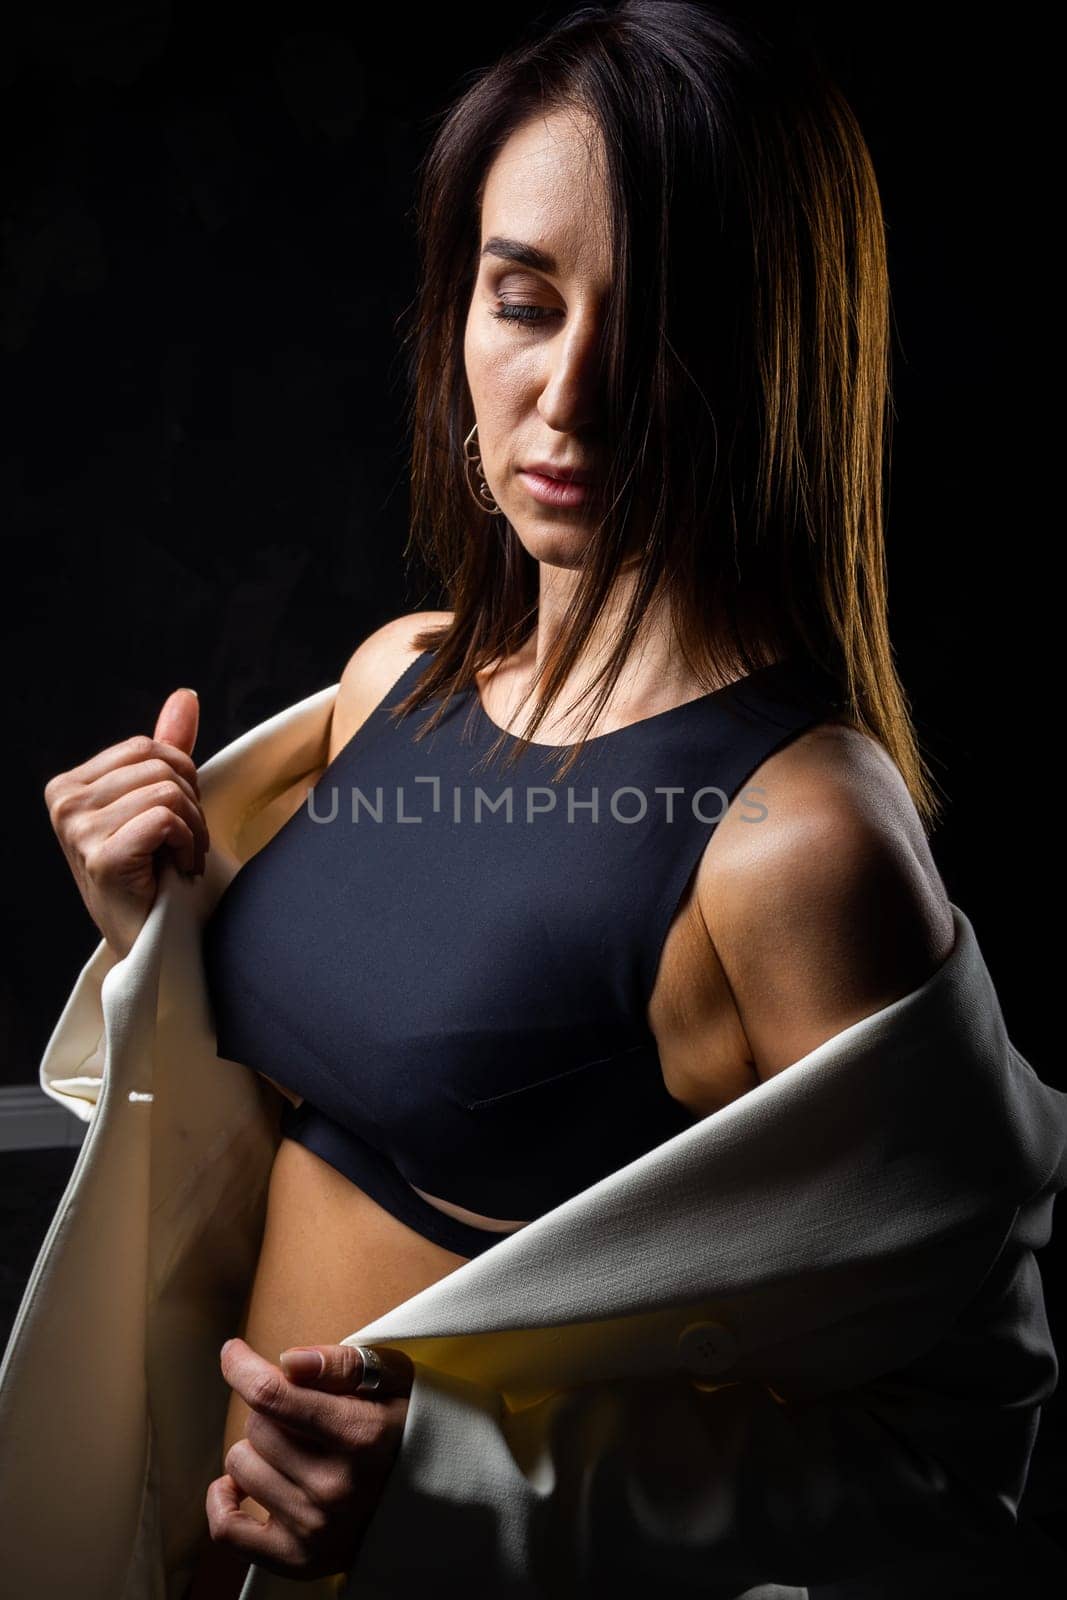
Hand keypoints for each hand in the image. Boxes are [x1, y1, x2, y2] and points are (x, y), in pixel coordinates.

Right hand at [43, 688, 208, 958]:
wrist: (153, 943)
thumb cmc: (155, 876)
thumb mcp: (158, 803)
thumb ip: (167, 750)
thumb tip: (184, 697)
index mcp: (69, 785)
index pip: (147, 747)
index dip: (181, 779)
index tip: (177, 823)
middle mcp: (64, 804)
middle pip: (160, 764)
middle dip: (191, 803)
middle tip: (184, 844)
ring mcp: (78, 831)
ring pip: (168, 791)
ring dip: (193, 828)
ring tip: (180, 858)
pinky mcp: (101, 857)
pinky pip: (166, 818)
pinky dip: (187, 843)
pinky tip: (177, 869)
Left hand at [208, 1337, 414, 1581]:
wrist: (434, 1497)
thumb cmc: (406, 1425)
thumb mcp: (392, 1378)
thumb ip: (342, 1364)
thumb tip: (289, 1362)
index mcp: (361, 1436)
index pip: (273, 1396)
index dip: (241, 1367)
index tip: (233, 1352)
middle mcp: (336, 1487)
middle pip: (257, 1425)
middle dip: (272, 1409)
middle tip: (303, 1414)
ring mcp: (316, 1528)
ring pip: (241, 1465)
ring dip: (258, 1450)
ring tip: (294, 1450)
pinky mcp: (299, 1560)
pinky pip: (228, 1528)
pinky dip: (223, 1499)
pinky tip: (239, 1484)